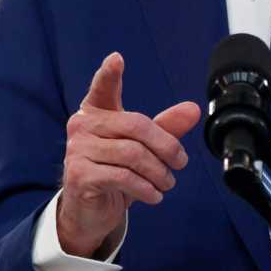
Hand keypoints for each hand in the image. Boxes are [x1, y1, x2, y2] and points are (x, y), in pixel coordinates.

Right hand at [57, 52, 200, 257]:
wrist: (89, 212)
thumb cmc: (115, 173)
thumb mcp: (142, 149)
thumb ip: (165, 128)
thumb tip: (193, 109)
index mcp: (96, 112)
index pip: (102, 88)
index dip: (109, 73)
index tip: (117, 58)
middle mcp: (82, 126)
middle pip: (136, 126)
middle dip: (166, 146)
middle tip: (181, 163)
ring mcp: (77, 150)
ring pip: (133, 154)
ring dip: (159, 173)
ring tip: (167, 183)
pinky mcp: (79, 176)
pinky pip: (123, 177)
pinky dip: (146, 188)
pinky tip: (154, 195)